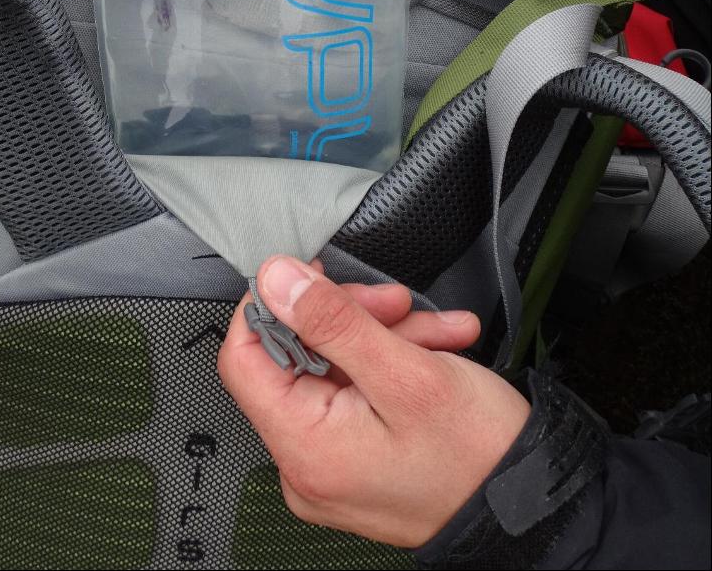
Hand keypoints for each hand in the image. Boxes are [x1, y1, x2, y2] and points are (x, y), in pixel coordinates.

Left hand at [218, 256, 529, 548]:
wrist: (539, 504)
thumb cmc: (481, 456)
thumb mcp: (407, 371)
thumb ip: (333, 321)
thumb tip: (275, 280)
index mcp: (305, 447)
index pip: (243, 359)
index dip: (273, 307)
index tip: (310, 278)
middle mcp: (307, 464)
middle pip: (297, 357)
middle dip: (351, 317)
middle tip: (397, 303)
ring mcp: (332, 464)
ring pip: (335, 368)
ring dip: (385, 336)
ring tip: (438, 333)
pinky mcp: (358, 459)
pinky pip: (356, 394)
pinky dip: (393, 365)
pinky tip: (437, 352)